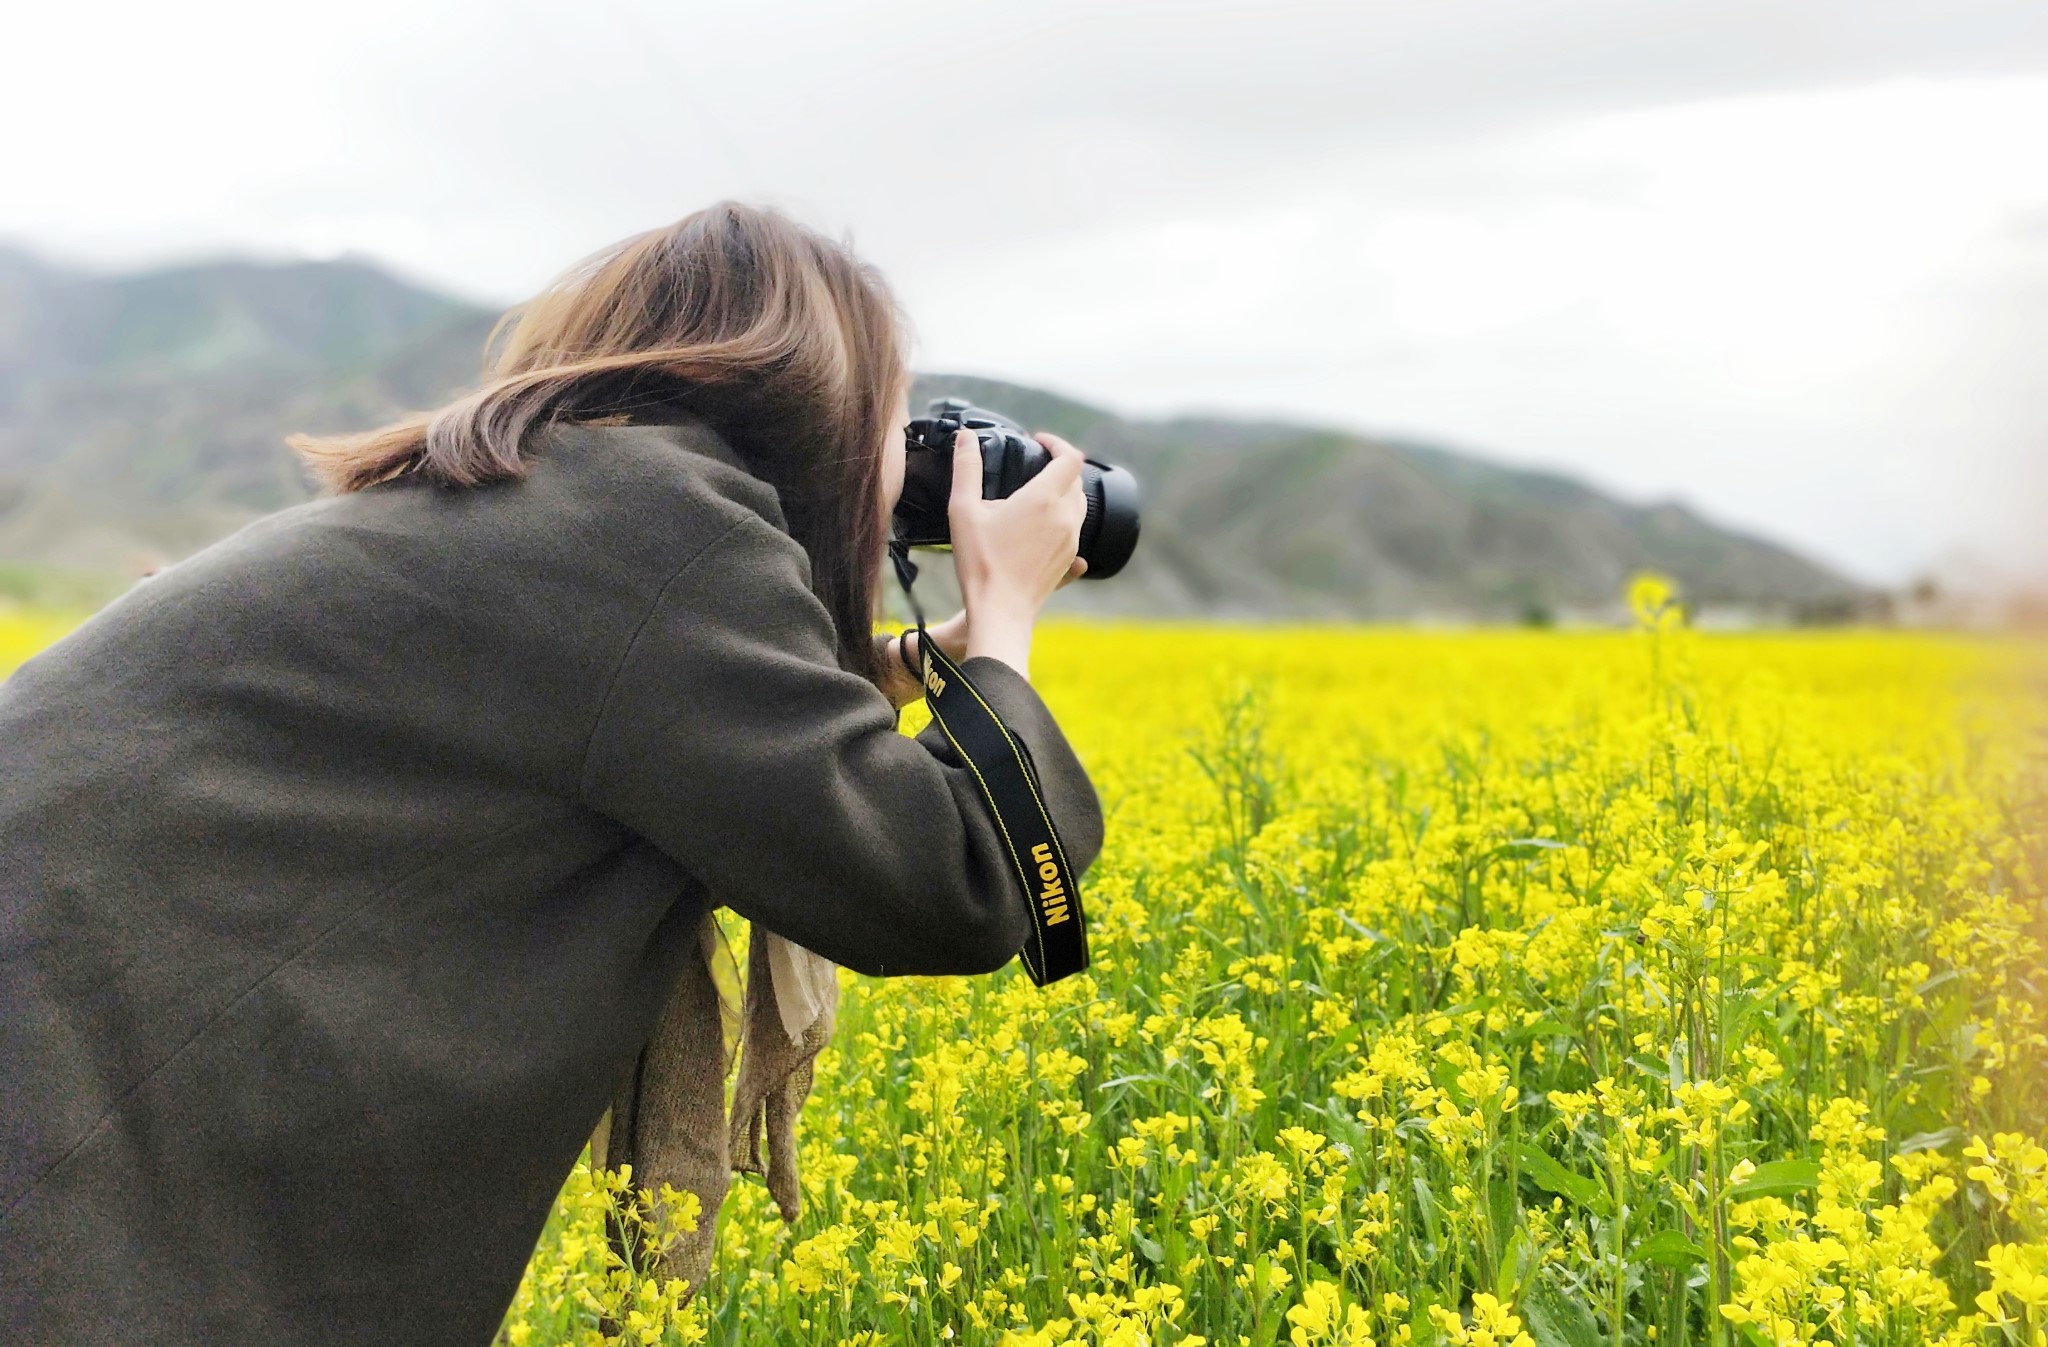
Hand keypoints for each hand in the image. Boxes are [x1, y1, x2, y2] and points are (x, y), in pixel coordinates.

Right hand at [947, 428, 1088, 676]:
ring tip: (1036, 495)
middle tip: (1034, 466)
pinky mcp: (1069, 561)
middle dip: (1058, 467)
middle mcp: (1066, 517)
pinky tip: (1043, 527)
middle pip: (1076, 480)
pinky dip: (1063, 519)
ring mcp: (1072, 541)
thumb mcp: (964, 510)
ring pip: (1079, 506)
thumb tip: (965, 437)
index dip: (1057, 443)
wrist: (1000, 611)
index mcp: (1044, 498)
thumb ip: (966, 469)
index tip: (1038, 441)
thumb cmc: (981, 562)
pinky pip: (1075, 531)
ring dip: (1063, 493)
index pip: (1070, 457)